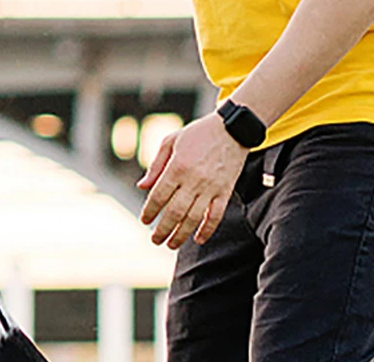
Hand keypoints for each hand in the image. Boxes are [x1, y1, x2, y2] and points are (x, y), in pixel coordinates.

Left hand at [137, 112, 248, 248]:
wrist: (231, 129)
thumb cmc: (198, 133)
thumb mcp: (171, 141)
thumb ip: (156, 165)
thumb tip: (142, 186)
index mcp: (178, 166)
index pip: (159, 195)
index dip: (150, 211)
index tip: (144, 221)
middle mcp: (193, 179)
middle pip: (174, 212)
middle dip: (162, 229)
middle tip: (155, 240)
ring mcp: (211, 187)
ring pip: (194, 218)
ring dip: (181, 235)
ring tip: (171, 244)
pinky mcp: (225, 191)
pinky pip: (216, 216)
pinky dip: (207, 230)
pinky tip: (198, 239)